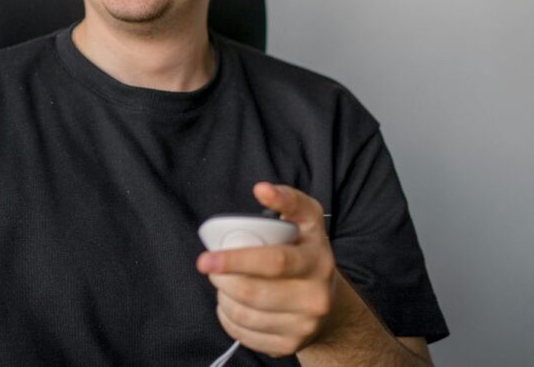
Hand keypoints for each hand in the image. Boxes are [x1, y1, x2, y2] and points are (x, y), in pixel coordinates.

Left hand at [196, 182, 337, 356]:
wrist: (328, 303)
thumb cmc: (306, 253)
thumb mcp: (307, 222)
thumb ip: (287, 200)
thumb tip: (262, 189)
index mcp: (318, 261)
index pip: (274, 261)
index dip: (236, 259)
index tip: (206, 258)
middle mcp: (316, 296)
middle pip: (253, 292)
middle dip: (221, 279)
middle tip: (209, 267)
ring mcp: (305, 325)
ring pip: (245, 314)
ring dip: (222, 298)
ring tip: (221, 284)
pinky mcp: (291, 345)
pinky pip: (245, 335)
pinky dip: (228, 318)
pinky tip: (229, 305)